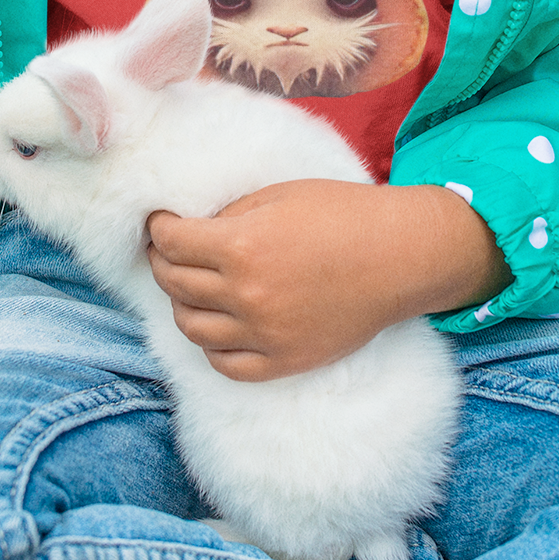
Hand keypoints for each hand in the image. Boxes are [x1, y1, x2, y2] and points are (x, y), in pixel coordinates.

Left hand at [146, 180, 509, 380]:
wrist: (400, 257)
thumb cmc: (343, 215)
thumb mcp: (278, 195)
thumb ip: (229, 215)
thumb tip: (192, 230)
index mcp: (241, 246)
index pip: (171, 242)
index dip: (158, 229)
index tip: (161, 223)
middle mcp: (246, 294)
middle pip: (174, 284)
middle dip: (162, 262)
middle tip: (168, 250)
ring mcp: (264, 333)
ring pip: (191, 327)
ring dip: (181, 303)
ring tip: (189, 287)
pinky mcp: (284, 360)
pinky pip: (225, 364)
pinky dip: (211, 345)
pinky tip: (216, 324)